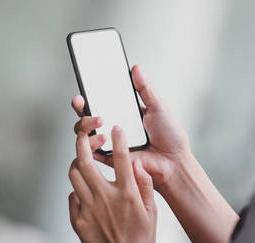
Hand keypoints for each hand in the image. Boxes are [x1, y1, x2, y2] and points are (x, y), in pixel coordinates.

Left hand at [68, 125, 156, 242]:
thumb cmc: (142, 240)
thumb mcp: (152, 212)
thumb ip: (144, 185)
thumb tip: (138, 164)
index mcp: (126, 193)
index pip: (120, 157)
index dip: (117, 138)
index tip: (114, 129)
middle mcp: (105, 197)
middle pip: (86, 159)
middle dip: (83, 141)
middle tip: (86, 134)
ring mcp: (88, 208)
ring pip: (74, 174)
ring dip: (77, 163)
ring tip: (83, 161)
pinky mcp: (77, 219)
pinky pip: (71, 195)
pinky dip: (77, 189)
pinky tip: (84, 190)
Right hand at [71, 65, 189, 187]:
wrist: (174, 161)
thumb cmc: (171, 137)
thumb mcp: (158, 106)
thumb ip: (144, 88)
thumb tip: (135, 68)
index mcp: (124, 114)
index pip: (101, 102)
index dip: (89, 94)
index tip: (85, 87)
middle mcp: (114, 127)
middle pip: (86, 116)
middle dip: (80, 107)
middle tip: (81, 101)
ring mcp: (110, 142)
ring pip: (84, 132)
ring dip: (85, 123)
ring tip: (100, 120)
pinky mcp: (109, 157)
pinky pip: (91, 152)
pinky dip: (91, 144)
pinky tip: (102, 137)